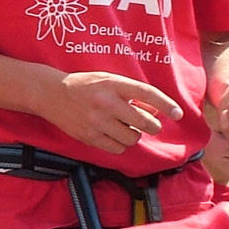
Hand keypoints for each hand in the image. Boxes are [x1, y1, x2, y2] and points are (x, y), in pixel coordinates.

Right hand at [43, 72, 181, 154]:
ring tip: (124, 127)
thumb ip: (131, 92)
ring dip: (134, 135)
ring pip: (132, 138)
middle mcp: (106, 102)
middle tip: (149, 124)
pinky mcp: (89, 136)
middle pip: (144, 121)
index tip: (177, 114)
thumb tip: (156, 111)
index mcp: (113, 84)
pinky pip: (118, 148)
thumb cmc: (85, 85)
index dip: (166, 104)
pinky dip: (121, 144)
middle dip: (152, 125)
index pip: (147, 94)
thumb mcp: (108, 80)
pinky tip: (114, 135)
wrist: (51, 93)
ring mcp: (97, 121)